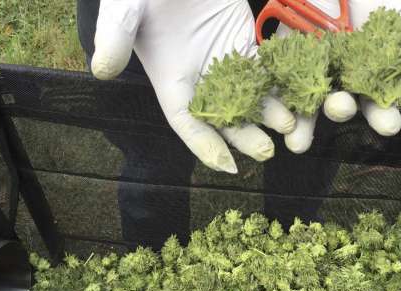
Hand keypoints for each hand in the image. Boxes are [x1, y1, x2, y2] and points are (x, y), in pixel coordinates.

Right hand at [90, 0, 297, 172]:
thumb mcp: (123, 9)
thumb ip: (115, 36)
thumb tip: (101, 69)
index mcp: (170, 80)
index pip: (186, 121)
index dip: (204, 143)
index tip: (224, 165)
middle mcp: (199, 79)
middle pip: (224, 116)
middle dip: (245, 136)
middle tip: (266, 150)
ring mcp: (225, 62)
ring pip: (250, 97)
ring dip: (270, 113)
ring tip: (290, 126)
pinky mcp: (245, 43)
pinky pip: (265, 69)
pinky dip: (280, 84)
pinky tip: (298, 95)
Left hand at [271, 0, 400, 151]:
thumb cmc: (366, 2)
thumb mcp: (393, 8)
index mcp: (369, 80)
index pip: (378, 104)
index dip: (383, 116)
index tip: (389, 125)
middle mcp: (339, 85)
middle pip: (339, 106)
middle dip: (340, 110)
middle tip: (341, 107)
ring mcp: (308, 79)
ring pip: (304, 107)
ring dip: (302, 126)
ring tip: (298, 141)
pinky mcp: (280, 69)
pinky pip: (275, 89)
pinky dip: (274, 104)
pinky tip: (275, 116)